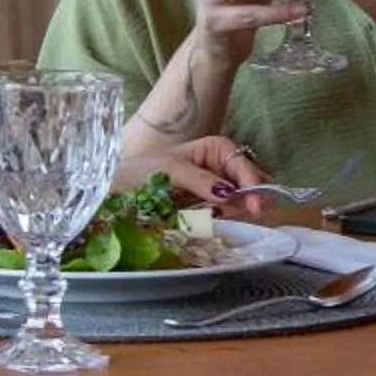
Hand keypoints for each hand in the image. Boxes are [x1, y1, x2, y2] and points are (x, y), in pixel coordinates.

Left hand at [117, 136, 266, 209]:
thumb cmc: (142, 170)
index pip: (245, 167)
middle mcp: (223, 169)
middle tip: (246, 218)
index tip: (256, 207)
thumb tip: (228, 193)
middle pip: (252, 185)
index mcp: (218, 150)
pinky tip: (217, 226)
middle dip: (251, 201)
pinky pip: (229, 217)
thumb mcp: (170, 170)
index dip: (254, 186)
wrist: (119, 187)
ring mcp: (219, 191)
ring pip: (244, 204)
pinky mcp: (211, 211)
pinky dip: (228, 223)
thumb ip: (200, 179)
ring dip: (239, 214)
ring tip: (223, 221)